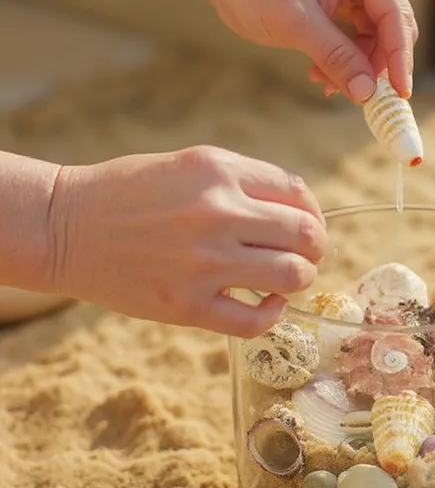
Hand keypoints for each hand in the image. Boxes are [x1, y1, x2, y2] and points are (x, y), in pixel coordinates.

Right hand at [48, 146, 327, 336]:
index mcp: (219, 172)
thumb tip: (301, 212)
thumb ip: (245, 183)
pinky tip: (264, 304)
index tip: (308, 227)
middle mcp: (217, 213)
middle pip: (306, 236)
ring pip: (293, 276)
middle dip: (315, 249)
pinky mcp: (187, 306)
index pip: (299, 195)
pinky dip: (272, 315)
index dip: (314, 215)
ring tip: (282, 279)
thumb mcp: (191, 165)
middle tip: (304, 256)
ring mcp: (203, 262)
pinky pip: (256, 321)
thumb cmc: (131, 192)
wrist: (65, 227)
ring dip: (299, 279)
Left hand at [203, 0, 417, 102]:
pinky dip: (341, 62)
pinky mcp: (338, 7)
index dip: (399, 55)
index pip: (394, 12)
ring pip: (373, 38)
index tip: (400, 92)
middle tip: (362, 97)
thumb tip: (367, 93)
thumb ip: (335, 55)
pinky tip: (320, 76)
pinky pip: (353, 40)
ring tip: (325, 85)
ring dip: (356, 68)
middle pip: (390, 27)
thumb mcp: (295, 21)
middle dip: (376, 65)